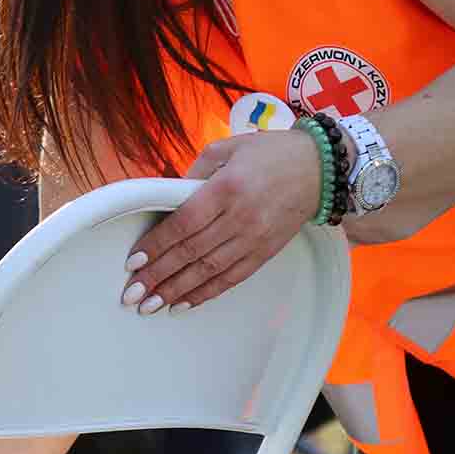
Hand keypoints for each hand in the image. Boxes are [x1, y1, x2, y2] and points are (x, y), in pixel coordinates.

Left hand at [123, 129, 318, 312]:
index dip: (157, 245)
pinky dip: (207, 293)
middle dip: (158, 276)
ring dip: (177, 291)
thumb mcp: (228, 148)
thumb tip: (169, 196)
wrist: (322, 168)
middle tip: (132, 293)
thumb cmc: (271, 153)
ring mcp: (255, 238)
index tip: (134, 261)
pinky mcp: (266, 252)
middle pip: (192, 253)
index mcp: (227, 188)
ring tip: (150, 305)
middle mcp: (241, 217)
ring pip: (209, 271)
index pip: (184, 224)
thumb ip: (195, 172)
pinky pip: (232, 278)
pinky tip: (184, 304)